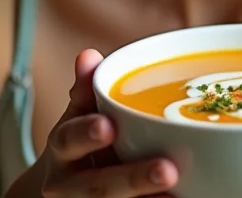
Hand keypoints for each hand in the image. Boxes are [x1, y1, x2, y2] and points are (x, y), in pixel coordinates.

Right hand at [40, 49, 178, 196]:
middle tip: (167, 169)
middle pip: (97, 188)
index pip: (68, 140)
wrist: (66, 187)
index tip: (109, 126)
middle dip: (132, 179)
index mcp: (62, 148)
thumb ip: (87, 87)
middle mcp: (67, 185)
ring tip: (179, 189)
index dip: (86, 134)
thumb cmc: (82, 137)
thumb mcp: (80, 110)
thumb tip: (89, 56)